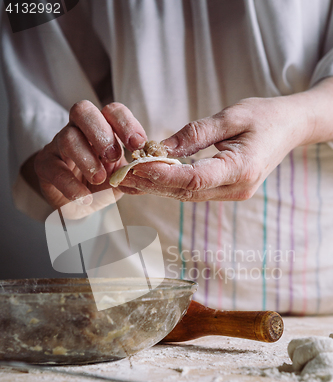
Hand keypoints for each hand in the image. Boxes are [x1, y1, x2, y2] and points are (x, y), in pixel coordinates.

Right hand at [34, 101, 146, 209]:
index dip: (126, 123)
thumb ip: (136, 172)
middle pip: (83, 111)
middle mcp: (79, 130)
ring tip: (99, 179)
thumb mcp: (123, 176)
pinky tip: (84, 196)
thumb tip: (155, 170)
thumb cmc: (100, 181)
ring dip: (87, 159)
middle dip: (101, 132)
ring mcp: (59, 145)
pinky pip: (54, 168)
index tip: (138, 144)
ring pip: (68, 137)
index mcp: (102, 127)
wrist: (75, 201)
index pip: (112, 111)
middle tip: (113, 156)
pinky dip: (71, 184)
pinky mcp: (45, 165)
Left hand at [119, 96, 308, 200]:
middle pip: (187, 192)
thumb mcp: (230, 116)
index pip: (194, 179)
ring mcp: (233, 193)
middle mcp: (237, 188)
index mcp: (242, 169)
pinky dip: (170, 185)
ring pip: (188, 195)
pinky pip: (194, 191)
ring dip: (158, 188)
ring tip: (128, 179)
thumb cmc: (265, 116)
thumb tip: (160, 148)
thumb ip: (195, 134)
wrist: (290, 127)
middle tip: (122, 175)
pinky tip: (150, 180)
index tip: (136, 168)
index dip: (163, 176)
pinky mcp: (227, 191)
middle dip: (152, 184)